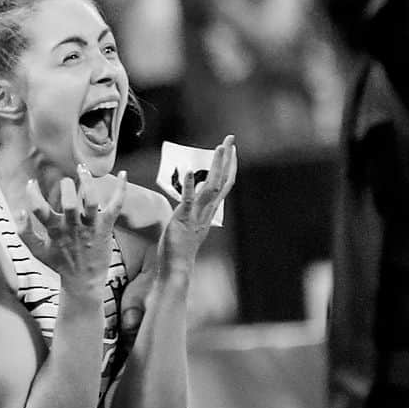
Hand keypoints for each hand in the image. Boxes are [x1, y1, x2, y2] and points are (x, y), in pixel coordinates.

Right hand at [16, 162, 126, 296]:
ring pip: (91, 200)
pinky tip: (123, 174)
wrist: (84, 282)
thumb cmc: (60, 264)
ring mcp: (91, 227)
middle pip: (68, 202)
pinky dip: (120, 189)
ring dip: (87, 182)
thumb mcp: (37, 252)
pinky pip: (116, 206)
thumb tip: (20, 211)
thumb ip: (24, 233)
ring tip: (82, 169)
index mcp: (55, 232)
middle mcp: (73, 228)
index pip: (39, 209)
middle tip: (65, 182)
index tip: (32, 183)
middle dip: (65, 186)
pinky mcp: (106, 227)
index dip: (33, 193)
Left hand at [159, 134, 235, 273]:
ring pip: (211, 187)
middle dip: (227, 159)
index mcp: (209, 211)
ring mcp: (197, 215)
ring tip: (220, 148)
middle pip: (222, 181)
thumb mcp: (191, 224)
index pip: (224, 185)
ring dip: (216, 166)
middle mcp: (207, 211)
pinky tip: (189, 171)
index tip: (231, 149)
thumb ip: (194, 211)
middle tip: (230, 138)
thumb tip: (192, 200)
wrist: (177, 268)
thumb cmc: (180, 248)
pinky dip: (189, 186)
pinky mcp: (183, 220)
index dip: (228, 166)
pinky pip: (188, 201)